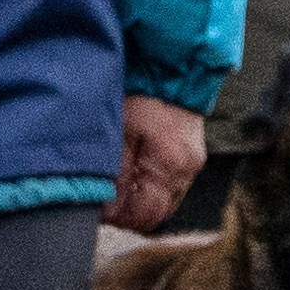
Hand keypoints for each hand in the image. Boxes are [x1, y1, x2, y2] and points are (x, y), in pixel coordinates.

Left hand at [112, 92, 206, 231]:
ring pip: (163, 205)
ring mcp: (191, 168)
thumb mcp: (119, 132)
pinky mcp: (191, 162)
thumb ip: (115, 173)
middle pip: (155, 215)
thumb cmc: (141, 97)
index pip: (143, 213)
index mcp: (168, 164)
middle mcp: (185, 172)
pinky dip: (151, 192)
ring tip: (117, 191)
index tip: (98, 210)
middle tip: (104, 203)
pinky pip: (170, 191)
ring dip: (140, 204)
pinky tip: (135, 180)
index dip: (118, 217)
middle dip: (128, 214)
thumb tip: (106, 208)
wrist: (172, 72)